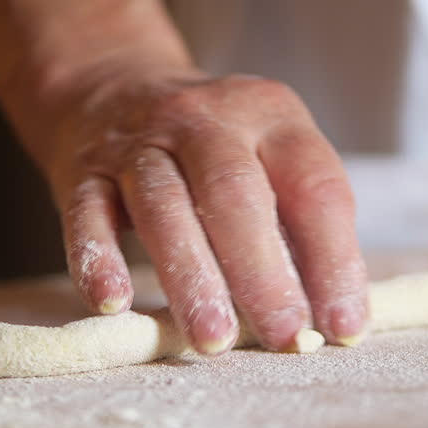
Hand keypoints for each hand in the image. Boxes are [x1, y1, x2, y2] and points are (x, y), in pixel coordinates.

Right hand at [41, 64, 368, 353]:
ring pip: (164, 205)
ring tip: (213, 340)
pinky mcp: (85, 170)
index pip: (314, 186)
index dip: (334, 260)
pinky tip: (114, 303)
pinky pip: (88, 214)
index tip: (343, 327)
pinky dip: (98, 258)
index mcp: (272, 116)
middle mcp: (206, 120)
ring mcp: (140, 143)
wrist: (111, 87)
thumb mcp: (270, 156)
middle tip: (283, 337)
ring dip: (190, 277)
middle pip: (236, 193)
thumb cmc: (215, 147)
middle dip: (263, 272)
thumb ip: (301, 226)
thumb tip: (335, 320)